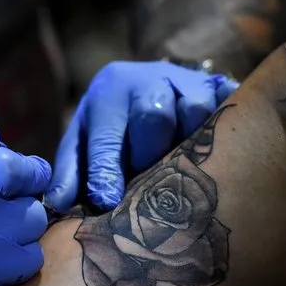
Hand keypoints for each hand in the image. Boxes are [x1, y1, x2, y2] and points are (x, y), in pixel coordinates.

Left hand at [44, 61, 237, 212]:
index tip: (106, 201)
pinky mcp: (220, 88)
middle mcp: (149, 80)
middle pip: (153, 116)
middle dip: (149, 154)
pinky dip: (229, 128)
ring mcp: (188, 81)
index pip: (107, 134)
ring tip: (180, 165)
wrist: (152, 83)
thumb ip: (72, 171)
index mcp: (109, 92)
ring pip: (194, 110)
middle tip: (146, 179)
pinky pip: (229, 106)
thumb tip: (55, 205)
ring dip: (188, 142)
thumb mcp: (84, 140)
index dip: (106, 170)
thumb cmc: (112, 123)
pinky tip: (225, 149)